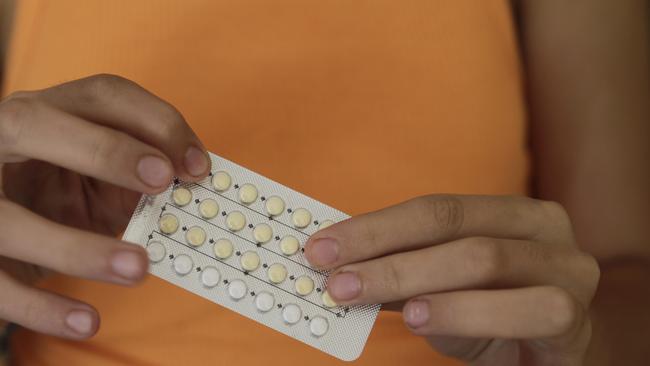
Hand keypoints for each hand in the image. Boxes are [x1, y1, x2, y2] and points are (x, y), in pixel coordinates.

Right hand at [0, 74, 209, 338]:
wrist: (5, 233)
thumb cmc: (63, 195)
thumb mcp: (102, 179)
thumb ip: (142, 180)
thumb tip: (196, 193)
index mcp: (48, 113)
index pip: (101, 95)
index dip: (154, 121)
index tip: (197, 166)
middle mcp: (1, 142)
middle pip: (34, 124)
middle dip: (105, 150)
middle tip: (162, 180)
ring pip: (9, 218)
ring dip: (77, 246)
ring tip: (137, 268)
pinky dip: (40, 308)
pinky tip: (87, 322)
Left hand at [305, 195, 599, 365]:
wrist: (552, 356)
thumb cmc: (494, 314)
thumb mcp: (444, 288)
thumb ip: (403, 273)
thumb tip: (338, 266)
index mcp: (513, 213)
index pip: (437, 209)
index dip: (374, 226)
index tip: (321, 247)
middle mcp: (546, 230)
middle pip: (455, 227)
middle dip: (385, 252)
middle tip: (333, 278)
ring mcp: (569, 271)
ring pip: (486, 260)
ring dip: (414, 277)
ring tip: (363, 295)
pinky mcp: (577, 321)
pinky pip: (527, 309)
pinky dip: (466, 311)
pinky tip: (419, 318)